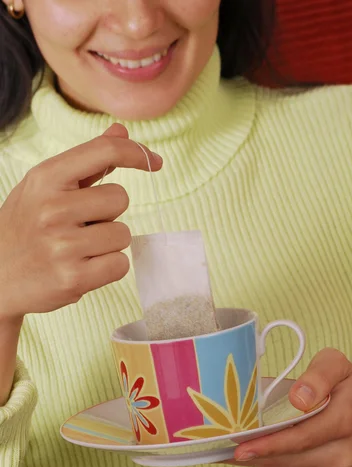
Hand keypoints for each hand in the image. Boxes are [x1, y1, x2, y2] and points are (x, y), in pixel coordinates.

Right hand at [0, 124, 161, 319]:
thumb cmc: (26, 227)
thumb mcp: (44, 187)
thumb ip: (86, 162)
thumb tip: (122, 132)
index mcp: (45, 178)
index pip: (105, 151)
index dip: (136, 153)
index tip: (155, 162)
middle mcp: (52, 209)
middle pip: (120, 198)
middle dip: (108, 213)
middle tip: (79, 225)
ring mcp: (63, 245)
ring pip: (123, 234)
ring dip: (108, 243)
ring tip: (78, 248)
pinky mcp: (74, 278)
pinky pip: (121, 264)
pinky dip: (108, 267)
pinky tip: (83, 267)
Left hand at [229, 348, 351, 466]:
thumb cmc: (348, 387)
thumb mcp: (337, 365)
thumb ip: (319, 374)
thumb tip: (297, 398)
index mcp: (344, 421)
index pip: (300, 437)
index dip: (267, 444)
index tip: (238, 447)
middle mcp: (342, 453)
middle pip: (289, 457)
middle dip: (254, 453)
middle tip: (220, 447)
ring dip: (257, 461)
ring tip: (228, 450)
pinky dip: (269, 465)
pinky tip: (254, 453)